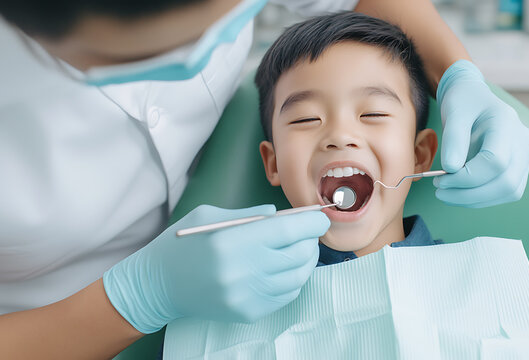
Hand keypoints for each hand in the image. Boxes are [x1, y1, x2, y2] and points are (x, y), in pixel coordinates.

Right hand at [103, 204, 328, 332]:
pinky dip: (293, 279)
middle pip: (298, 254)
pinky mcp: (248, 312)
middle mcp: (242, 271)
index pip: (289, 231)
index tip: (320, 216)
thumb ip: (251, 216)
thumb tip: (283, 217)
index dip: (311, 222)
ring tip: (299, 249)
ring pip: (297, 276)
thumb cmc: (182, 244)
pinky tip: (285, 268)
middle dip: (310, 239)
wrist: (157, 286)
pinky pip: (286, 295)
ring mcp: (246, 296)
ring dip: (305, 260)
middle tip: (308, 231)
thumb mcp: (211, 216)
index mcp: (232, 242)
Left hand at [434, 60, 528, 207]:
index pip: (496, 162)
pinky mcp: (519, 169)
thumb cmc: (464, 102)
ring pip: (508, 192)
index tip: (441, 179)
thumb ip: (453, 139)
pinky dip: (481, 198)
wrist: (474, 98)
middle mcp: (523, 142)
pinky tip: (460, 192)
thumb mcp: (454, 113)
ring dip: (474, 200)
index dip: (467, 177)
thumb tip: (451, 169)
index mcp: (507, 123)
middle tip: (440, 191)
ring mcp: (525, 157)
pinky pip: (505, 192)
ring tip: (447, 192)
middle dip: (469, 195)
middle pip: (506, 182)